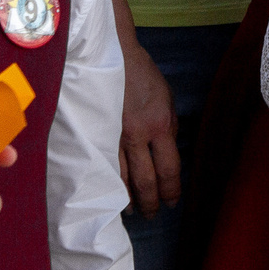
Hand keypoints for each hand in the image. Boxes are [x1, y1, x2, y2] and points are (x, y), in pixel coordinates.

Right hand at [118, 41, 181, 215]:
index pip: (170, 169)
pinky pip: (102, 166)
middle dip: (152, 202)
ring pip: (122, 179)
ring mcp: (114, 135)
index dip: (172, 191)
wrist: (112, 55)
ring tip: (132, 212)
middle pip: (147, 181)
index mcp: (160, 124)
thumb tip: (169, 152)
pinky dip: (108, 184)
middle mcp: (138, 134)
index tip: (173, 202)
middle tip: (153, 215)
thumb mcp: (167, 98)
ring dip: (128, 200)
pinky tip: (110, 194)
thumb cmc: (142, 75)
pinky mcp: (95, 133)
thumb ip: (169, 127)